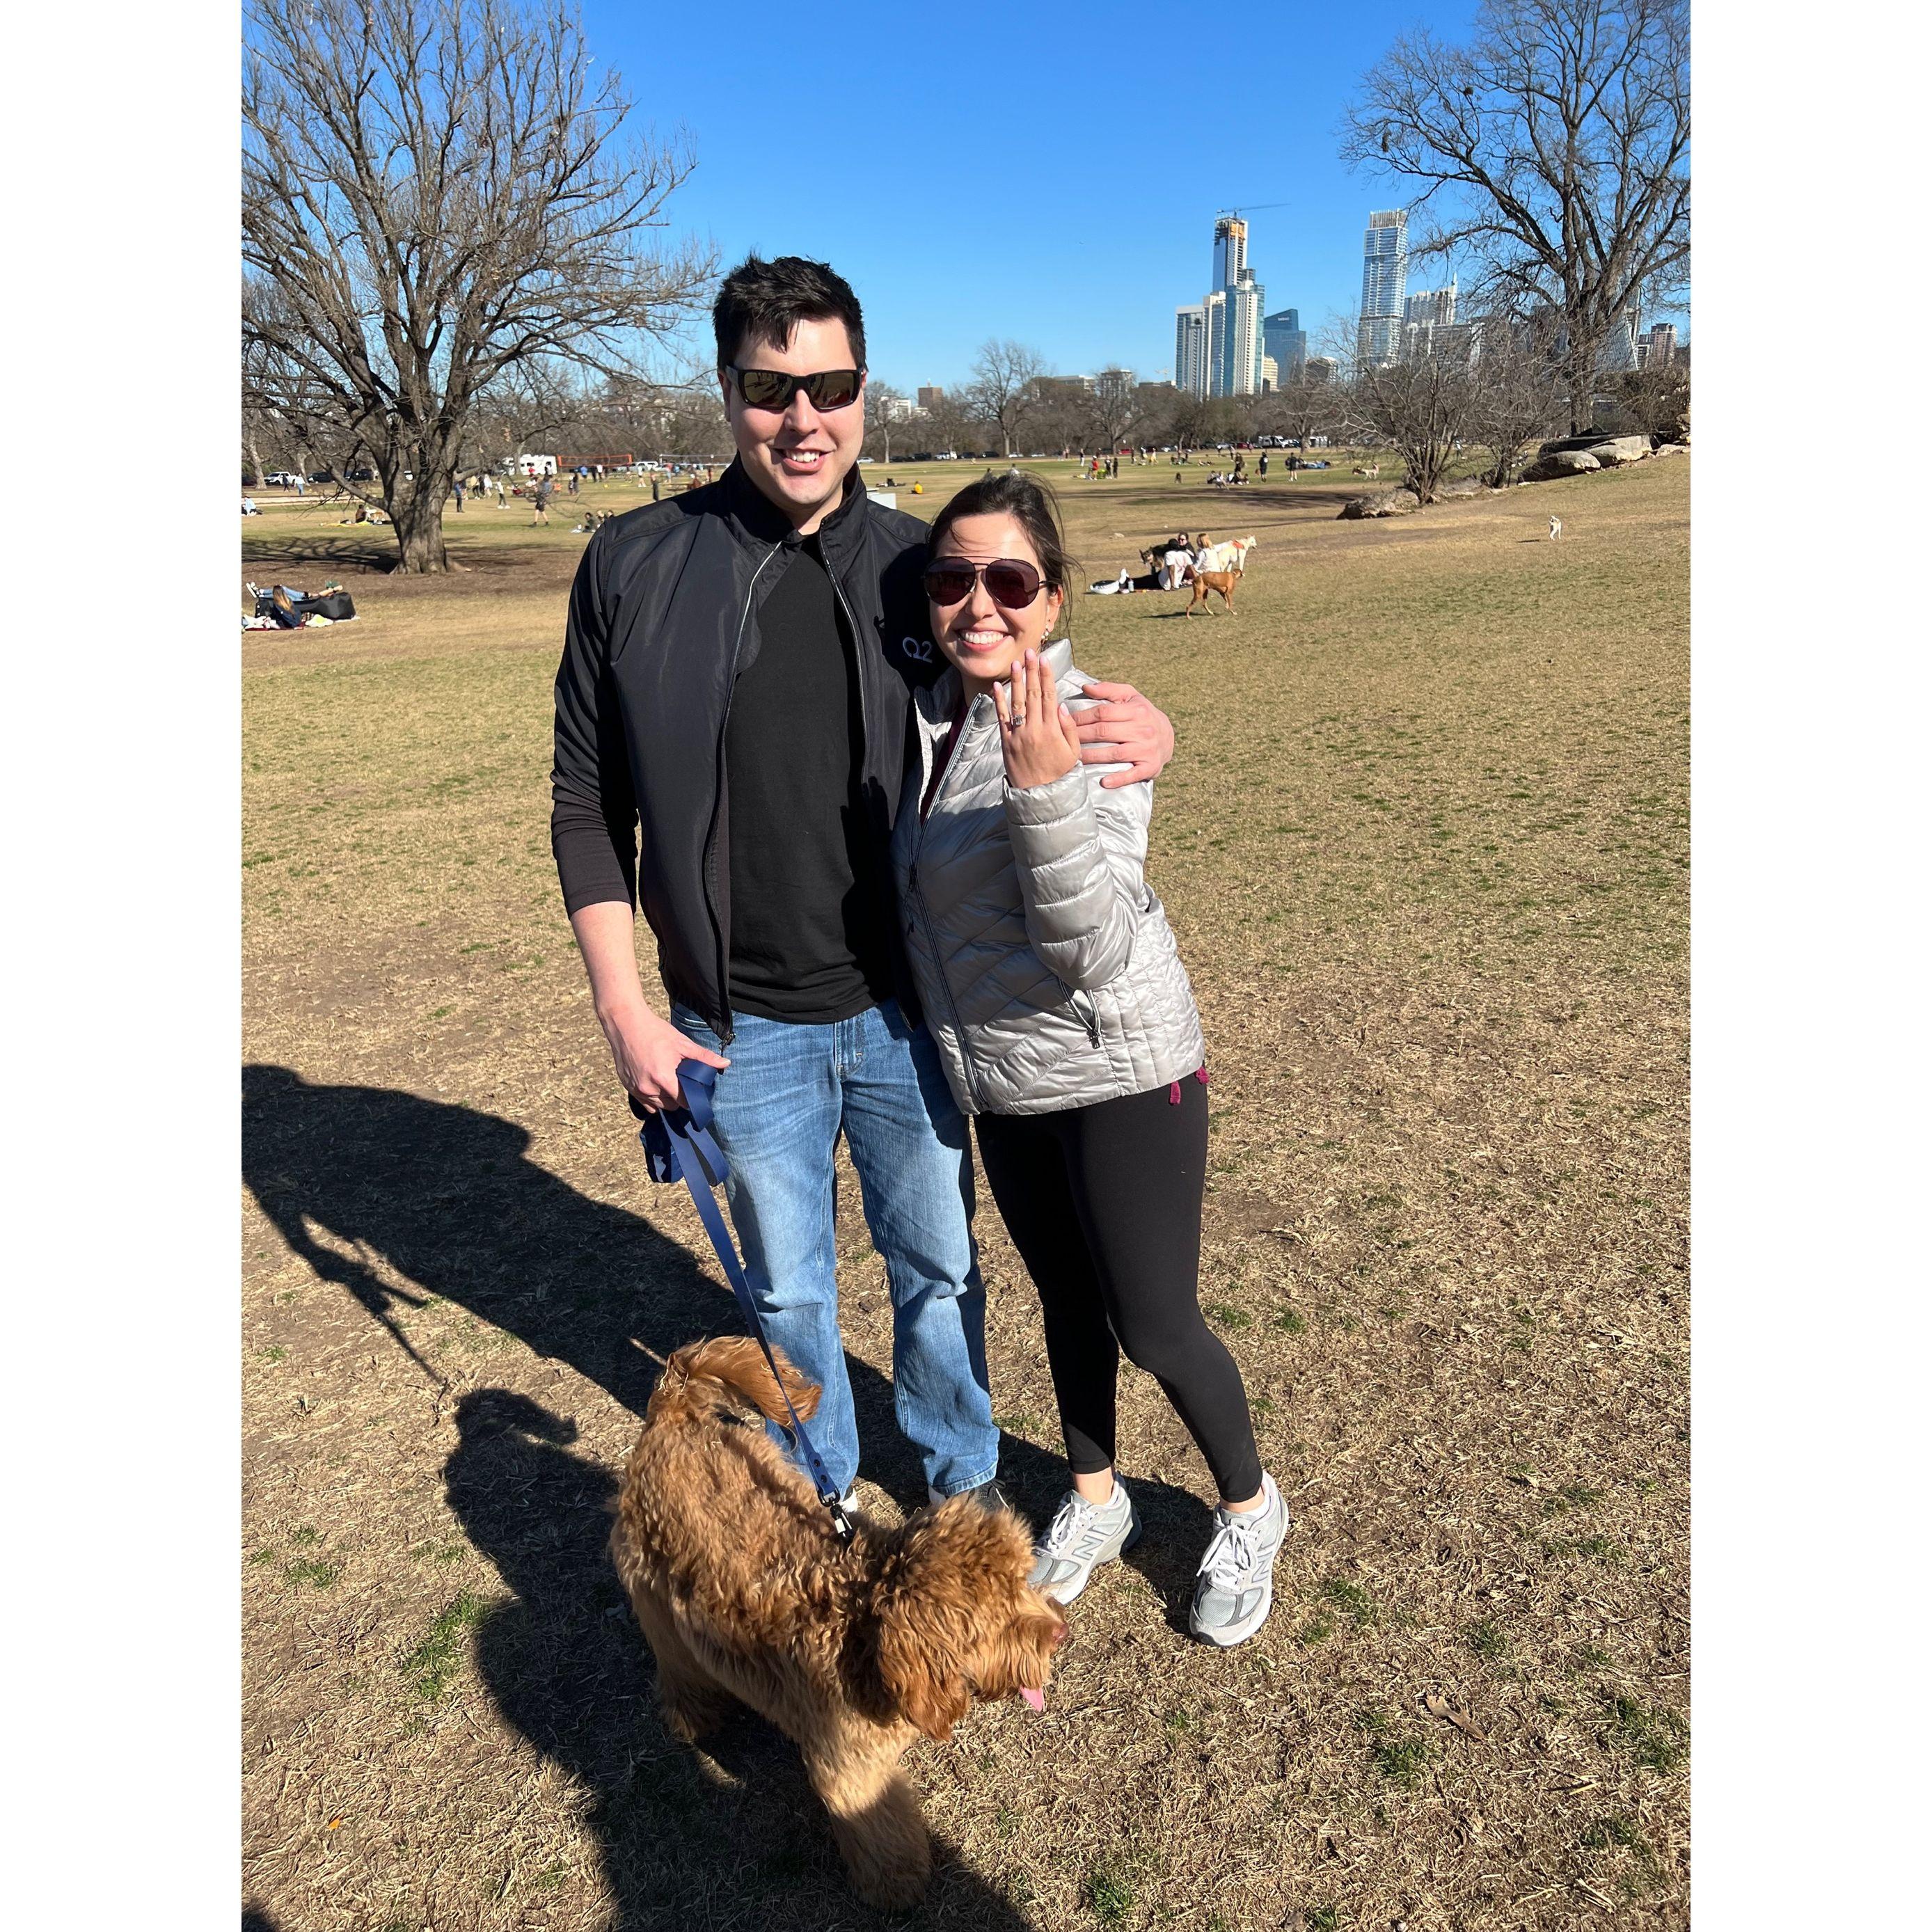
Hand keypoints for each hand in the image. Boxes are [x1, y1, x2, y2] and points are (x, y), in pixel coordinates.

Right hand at [598, 1001, 728, 1112]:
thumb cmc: (655, 1032)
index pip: (683, 1102)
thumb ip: (704, 1057)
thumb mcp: (682, 1043)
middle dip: (678, 1097)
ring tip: (668, 1081)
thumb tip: (726, 1063)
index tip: (694, 1090)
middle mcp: (648, 1088)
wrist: (625, 1024)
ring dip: (664, 1099)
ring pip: (657, 1106)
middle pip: (671, 1106)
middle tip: (681, 1081)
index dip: (691, 1098)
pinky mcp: (627, 1087)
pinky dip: (651, 1097)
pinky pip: (644, 1102)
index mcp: (663, 1078)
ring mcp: (636, 1089)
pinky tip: (655, 1082)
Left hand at [993, 649, 1080, 789]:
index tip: (1044, 660)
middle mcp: (1034, 729)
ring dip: (1015, 681)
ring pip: (1017, 703)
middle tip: (1030, 653)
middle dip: (1031, 671)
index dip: (1046, 676)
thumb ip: (1069, 729)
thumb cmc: (1060, 774)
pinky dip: (999, 702)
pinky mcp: (1006, 742)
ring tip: (1015, 663)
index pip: (1049, 696)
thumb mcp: (1073, 753)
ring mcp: (1018, 735)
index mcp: (1053, 730)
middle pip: (1032, 694)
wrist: (1040, 796)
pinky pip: (1002, 719)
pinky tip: (997, 687)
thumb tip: (1063, 706)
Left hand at [1071, 679, 1175, 787]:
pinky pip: (1133, 774)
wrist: (1168, 736)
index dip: (1081, 717)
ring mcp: (1146, 749)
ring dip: (1092, 757)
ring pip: (1114, 753)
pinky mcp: (1150, 766)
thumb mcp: (1130, 696)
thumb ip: (1108, 690)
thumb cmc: (1142, 714)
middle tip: (1063, 740)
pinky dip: (1119, 779)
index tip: (1065, 720)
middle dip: (1081, 736)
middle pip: (1104, 732)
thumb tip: (1085, 687)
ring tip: (1074, 758)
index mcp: (1136, 710)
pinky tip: (1104, 782)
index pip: (1102, 712)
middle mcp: (1142, 729)